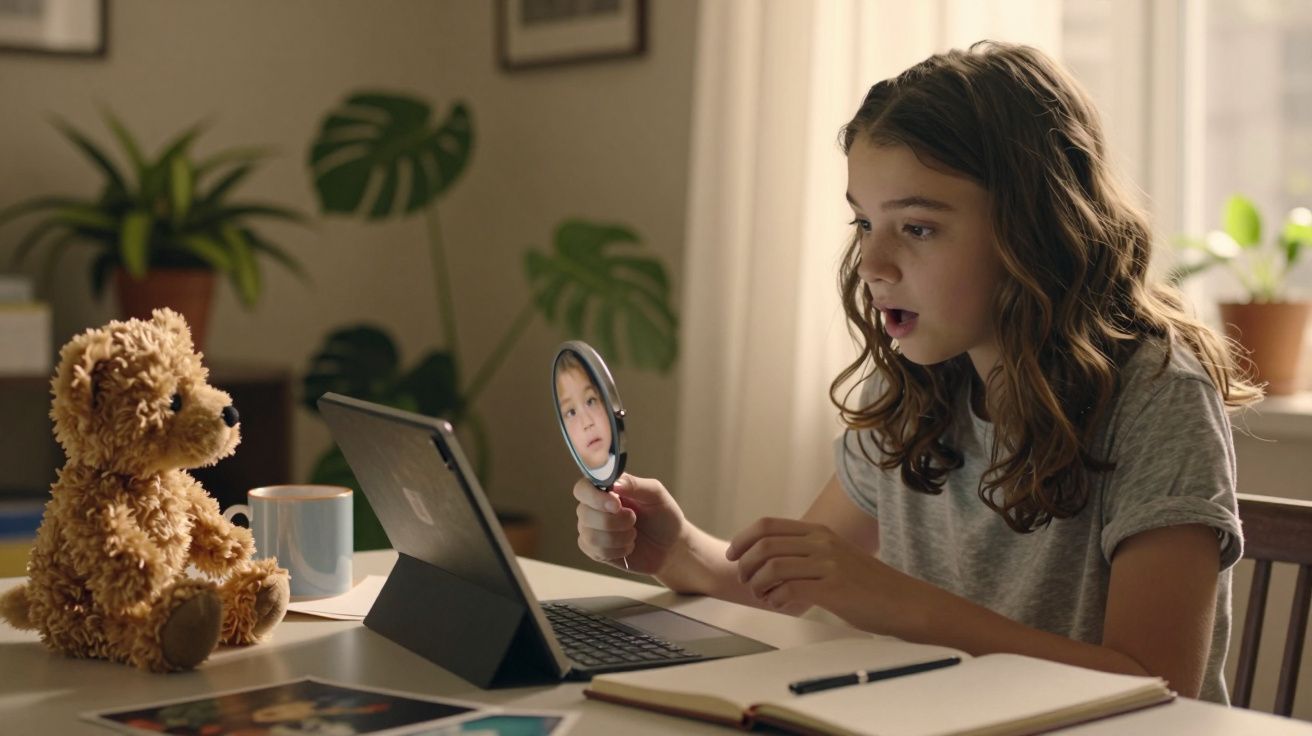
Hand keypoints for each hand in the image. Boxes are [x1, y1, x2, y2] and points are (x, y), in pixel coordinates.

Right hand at [574, 473, 685, 574]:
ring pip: (590, 535)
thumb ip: (635, 485)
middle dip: (614, 520)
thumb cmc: (663, 517)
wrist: (671, 547)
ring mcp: (592, 530)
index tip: (617, 505)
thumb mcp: (656, 495)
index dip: (595, 497)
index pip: (582, 488)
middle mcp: (594, 508)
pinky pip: (596, 551)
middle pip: (583, 512)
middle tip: (633, 519)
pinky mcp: (595, 550)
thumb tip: (614, 483)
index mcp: (606, 489)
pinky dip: (617, 550)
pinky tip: (629, 547)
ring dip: (618, 537)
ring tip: (633, 534)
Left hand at [726, 517, 905, 627]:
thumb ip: (805, 554)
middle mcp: (821, 542)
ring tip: (762, 596)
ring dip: (758, 584)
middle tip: (745, 582)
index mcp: (819, 531)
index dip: (743, 539)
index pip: (768, 525)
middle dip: (746, 565)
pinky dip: (777, 599)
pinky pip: (789, 589)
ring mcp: (828, 564)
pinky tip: (781, 605)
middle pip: (765, 544)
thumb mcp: (834, 557)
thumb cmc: (868, 585)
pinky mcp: (833, 588)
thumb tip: (769, 562)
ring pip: (773, 566)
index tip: (734, 555)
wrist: (904, 602)